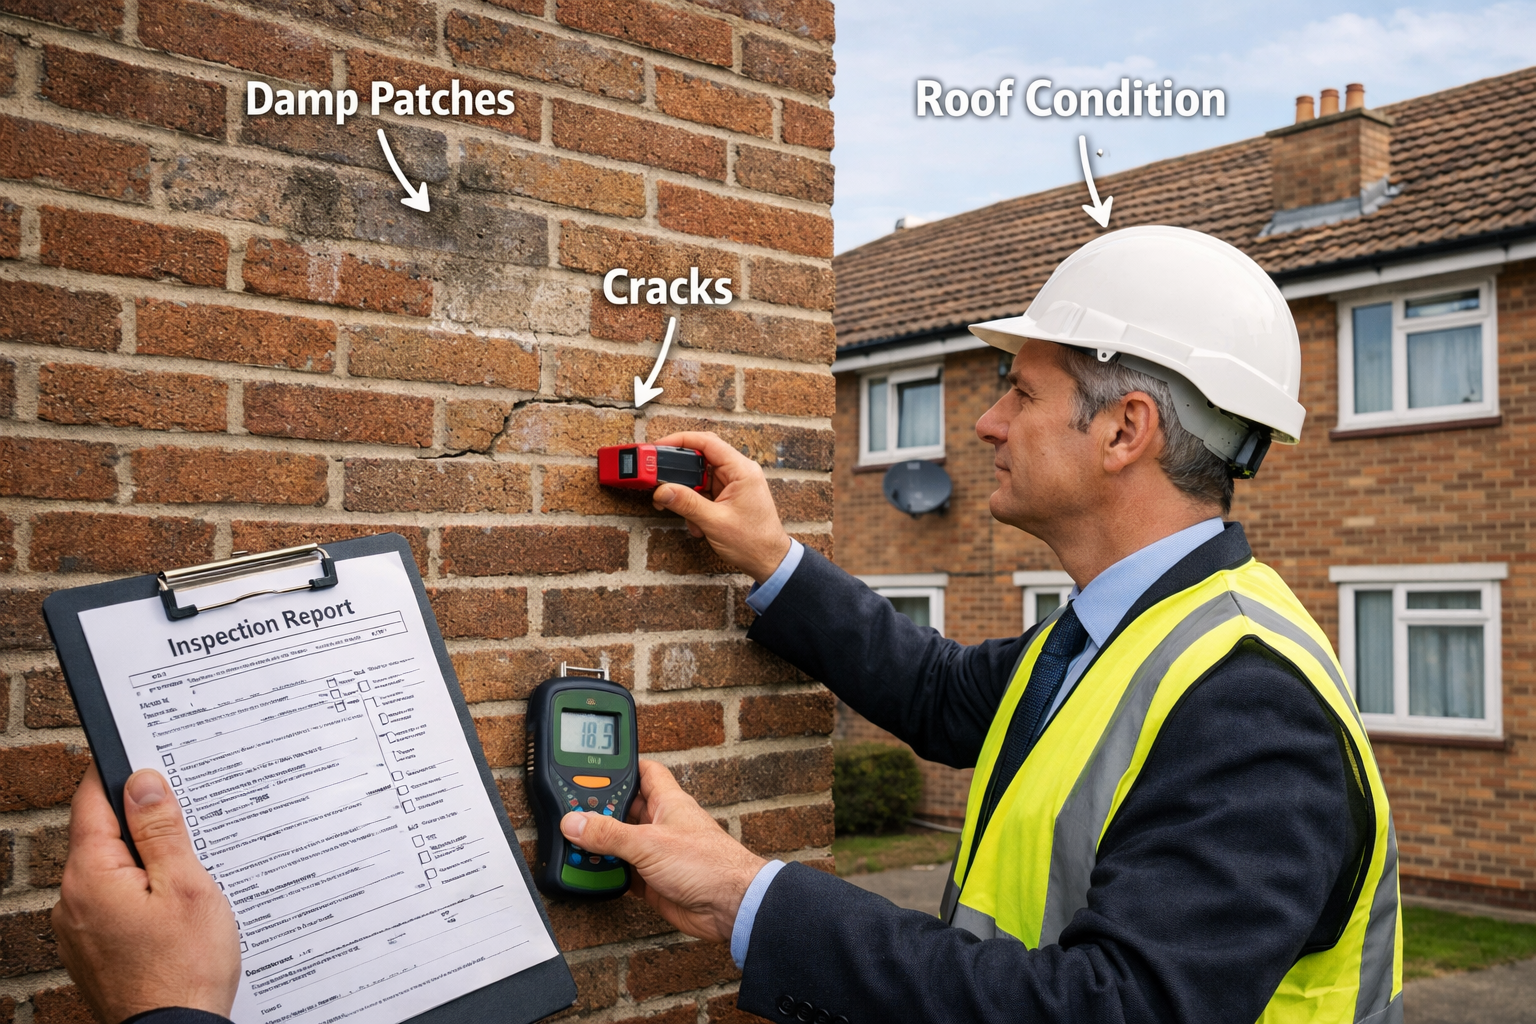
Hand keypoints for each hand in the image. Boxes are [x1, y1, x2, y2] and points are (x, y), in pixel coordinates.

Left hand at [53, 768, 239, 1023]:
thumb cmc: (186, 968)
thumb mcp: (186, 885)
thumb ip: (161, 830)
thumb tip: (142, 782)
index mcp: (90, 876)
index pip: (92, 800)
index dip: (121, 774)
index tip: (148, 758)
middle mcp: (72, 899)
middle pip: (103, 835)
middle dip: (143, 822)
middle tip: (189, 821)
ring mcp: (78, 928)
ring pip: (111, 869)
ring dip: (146, 861)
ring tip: (189, 873)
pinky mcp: (92, 947)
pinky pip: (113, 901)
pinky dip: (141, 892)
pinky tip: (174, 907)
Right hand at [560, 760, 766, 943]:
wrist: (730, 907)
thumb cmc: (708, 864)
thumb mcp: (649, 843)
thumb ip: (609, 833)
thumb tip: (575, 821)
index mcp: (667, 802)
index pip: (643, 772)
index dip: (621, 767)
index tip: (594, 767)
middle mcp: (662, 824)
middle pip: (624, 809)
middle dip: (601, 811)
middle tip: (572, 813)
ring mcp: (658, 853)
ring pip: (621, 843)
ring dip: (601, 846)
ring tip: (574, 844)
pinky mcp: (654, 880)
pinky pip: (624, 872)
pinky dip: (608, 873)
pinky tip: (591, 873)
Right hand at [651, 431, 792, 582]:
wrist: (769, 561)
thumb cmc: (754, 541)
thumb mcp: (715, 522)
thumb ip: (687, 503)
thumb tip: (662, 491)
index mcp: (742, 471)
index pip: (708, 443)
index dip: (681, 440)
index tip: (658, 446)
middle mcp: (738, 473)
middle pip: (701, 459)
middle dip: (678, 472)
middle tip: (657, 478)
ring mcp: (733, 485)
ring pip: (700, 478)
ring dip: (686, 494)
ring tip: (676, 508)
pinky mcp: (728, 497)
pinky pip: (704, 493)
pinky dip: (694, 506)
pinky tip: (696, 524)